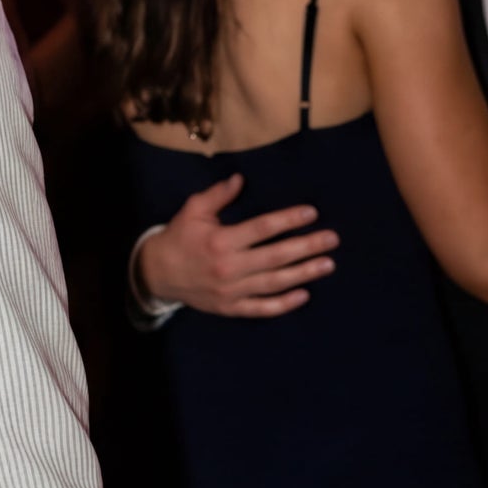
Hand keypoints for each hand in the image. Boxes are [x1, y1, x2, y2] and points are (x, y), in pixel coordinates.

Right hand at [137, 174, 337, 317]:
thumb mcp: (192, 211)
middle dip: (307, 247)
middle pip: (276, 256)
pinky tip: (304, 295)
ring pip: (274, 282)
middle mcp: (229, 267)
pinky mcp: (230, 307)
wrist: (156, 274)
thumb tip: (240, 179)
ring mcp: (231, 291)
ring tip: (327, 264)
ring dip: (303, 273)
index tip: (311, 213)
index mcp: (220, 240)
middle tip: (332, 239)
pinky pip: (261, 308)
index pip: (262, 228)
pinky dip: (283, 304)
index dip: (288, 220)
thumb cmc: (178, 238)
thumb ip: (217, 195)